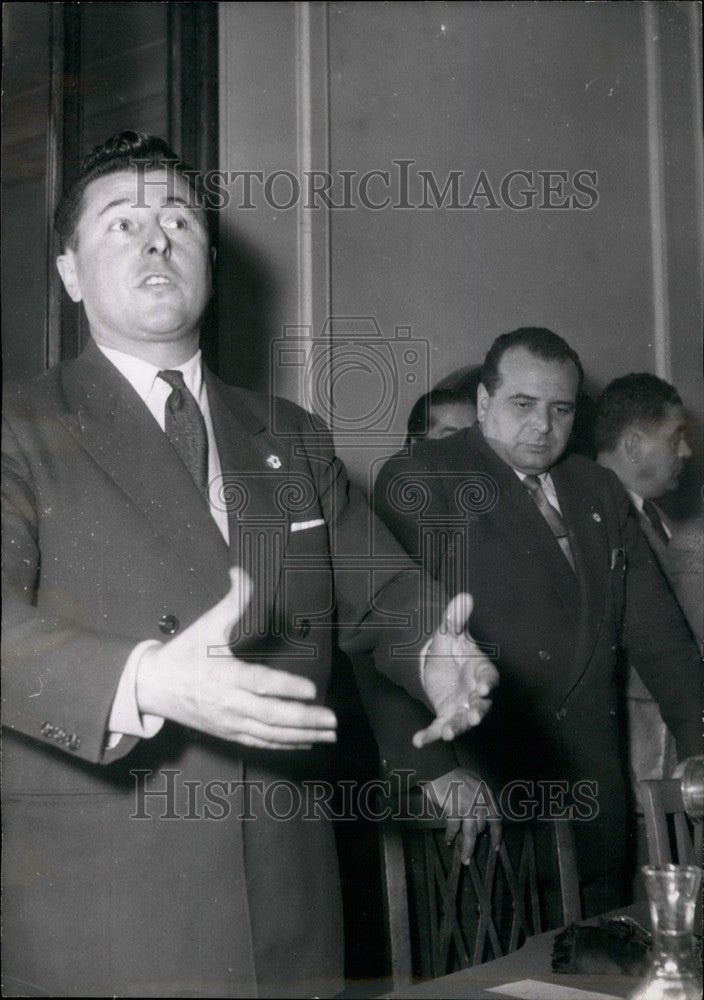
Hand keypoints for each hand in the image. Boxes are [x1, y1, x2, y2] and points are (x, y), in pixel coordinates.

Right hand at [136, 567, 337, 748]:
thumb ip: (231, 601)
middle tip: (333, 719)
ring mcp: (229, 722)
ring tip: (329, 734)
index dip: (286, 688)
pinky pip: (260, 743)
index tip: (312, 689)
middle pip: (271, 716)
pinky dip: (285, 744)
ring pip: (270, 734)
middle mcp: (229, 703)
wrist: (152, 687)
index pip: (260, 684)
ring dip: (302, 735)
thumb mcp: (206, 625)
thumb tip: (241, 571)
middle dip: (304, 719)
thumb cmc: (184, 653)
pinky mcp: (228, 733)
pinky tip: (307, 742)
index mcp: (225, 675)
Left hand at [413, 592, 497, 747]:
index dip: (488, 684)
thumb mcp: (449, 632)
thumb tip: (464, 596)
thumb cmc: (452, 648)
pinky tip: (418, 741)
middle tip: (474, 718)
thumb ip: (456, 618)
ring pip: (462, 721)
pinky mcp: (446, 715)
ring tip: (446, 734)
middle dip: (477, 712)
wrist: (439, 664)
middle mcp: (475, 693)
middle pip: (481, 706)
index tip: (484, 689)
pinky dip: (430, 736)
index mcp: (480, 670)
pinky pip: (439, 727)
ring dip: (456, 728)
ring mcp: (461, 707)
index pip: (489, 678)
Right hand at [422, 767, 501, 863]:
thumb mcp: (474, 782)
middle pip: (481, 829)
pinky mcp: (454, 808)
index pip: (496, 820)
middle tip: (470, 854)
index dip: (497, 836)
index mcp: (486, 795)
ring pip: (470, 834)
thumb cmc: (454, 773)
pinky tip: (448, 840)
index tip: (496, 848)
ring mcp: (468, 805)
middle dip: (476, 842)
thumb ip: (480, 797)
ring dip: (467, 848)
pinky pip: (454, 828)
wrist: (439, 768)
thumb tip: (480, 816)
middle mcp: (480, 801)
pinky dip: (450, 836)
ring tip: (465, 859)